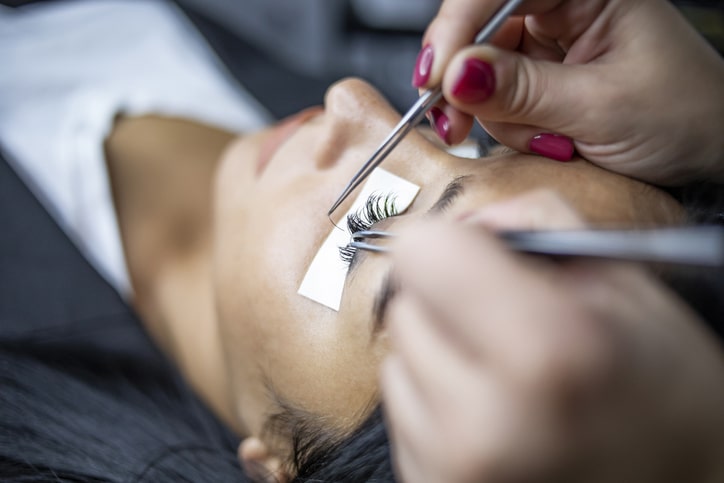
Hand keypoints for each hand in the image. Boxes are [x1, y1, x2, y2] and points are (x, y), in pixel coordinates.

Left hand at [381, 191, 723, 482]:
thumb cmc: (661, 390)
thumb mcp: (626, 285)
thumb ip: (537, 222)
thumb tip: (462, 220)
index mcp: (546, 350)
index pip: (421, 252)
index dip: (453, 243)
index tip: (480, 257)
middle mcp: (487, 420)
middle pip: (405, 304)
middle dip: (449, 301)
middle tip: (510, 327)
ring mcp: (454, 466)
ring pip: (398, 356)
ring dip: (441, 353)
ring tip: (507, 378)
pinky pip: (402, 408)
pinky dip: (436, 399)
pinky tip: (493, 413)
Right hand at [414, 0, 723, 183]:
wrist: (710, 153)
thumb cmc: (686, 117)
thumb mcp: (600, 107)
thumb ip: (522, 91)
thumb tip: (456, 76)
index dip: (456, 30)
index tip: (436, 78)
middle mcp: (566, 8)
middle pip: (479, 31)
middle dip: (466, 83)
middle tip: (456, 124)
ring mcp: (552, 44)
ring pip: (482, 70)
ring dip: (497, 115)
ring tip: (545, 139)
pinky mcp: (544, 75)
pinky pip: (498, 95)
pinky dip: (508, 124)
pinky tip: (543, 138)